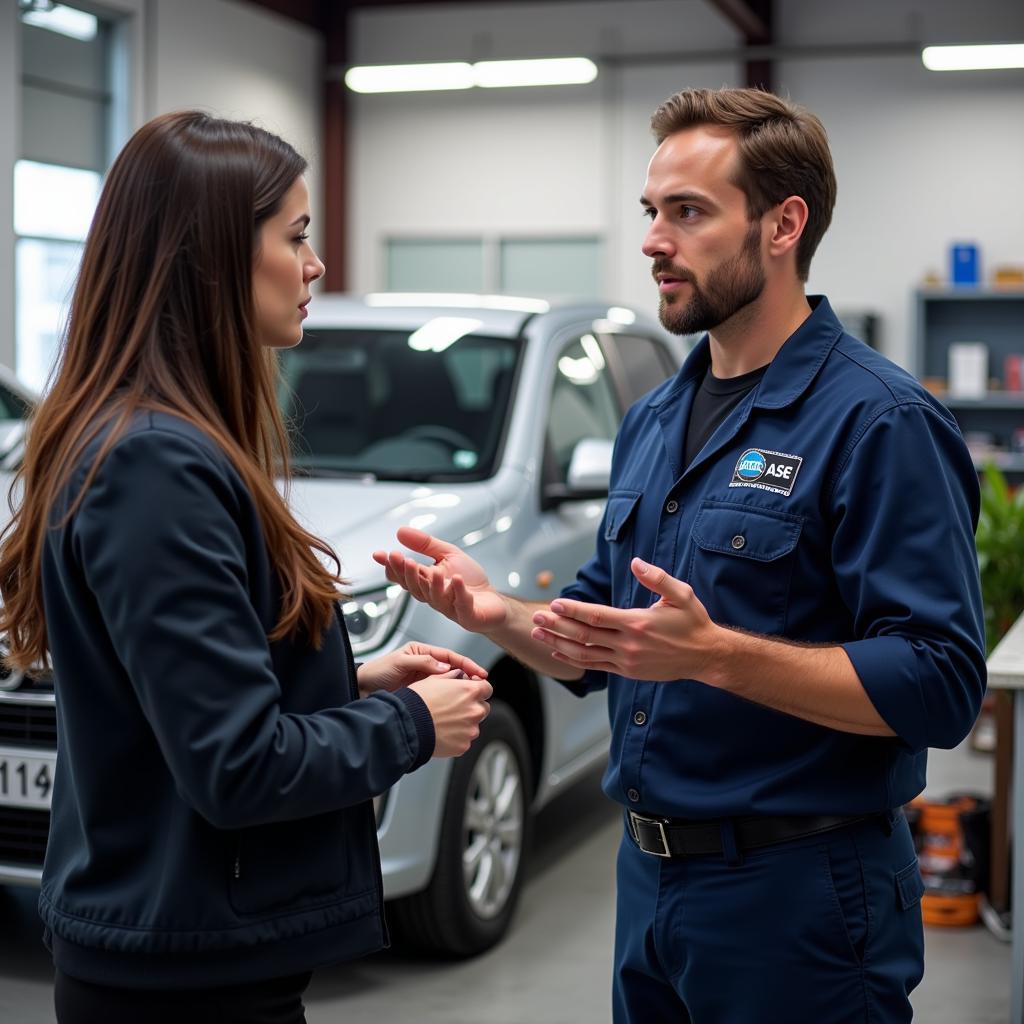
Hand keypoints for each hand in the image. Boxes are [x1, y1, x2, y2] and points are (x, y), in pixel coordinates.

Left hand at [357, 642, 487, 696]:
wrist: (360, 689)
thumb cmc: (376, 672)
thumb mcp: (399, 662)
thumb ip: (422, 662)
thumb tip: (444, 667)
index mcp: (422, 652)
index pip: (450, 656)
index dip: (467, 664)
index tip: (479, 673)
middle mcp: (425, 665)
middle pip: (453, 669)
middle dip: (469, 677)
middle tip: (481, 686)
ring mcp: (424, 681)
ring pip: (448, 684)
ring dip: (460, 689)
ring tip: (471, 697)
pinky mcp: (421, 695)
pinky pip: (439, 695)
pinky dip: (449, 699)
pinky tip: (455, 705)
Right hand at [372, 527, 508, 633]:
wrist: (494, 602)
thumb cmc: (470, 580)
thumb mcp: (447, 555)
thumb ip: (425, 544)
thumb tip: (400, 531)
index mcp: (427, 582)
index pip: (404, 576)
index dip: (392, 566)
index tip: (380, 554)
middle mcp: (434, 596)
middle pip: (415, 587)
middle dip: (406, 573)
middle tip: (399, 558)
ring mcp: (450, 606)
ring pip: (435, 597)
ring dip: (431, 583)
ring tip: (430, 570)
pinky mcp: (467, 614)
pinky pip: (461, 603)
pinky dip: (458, 591)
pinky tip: (456, 580)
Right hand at [409, 673, 493, 757]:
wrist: (407, 725)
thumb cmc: (418, 702)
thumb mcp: (435, 679)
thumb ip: (453, 676)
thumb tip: (460, 676)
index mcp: (471, 691)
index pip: (487, 688)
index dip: (478, 689)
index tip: (471, 692)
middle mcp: (475, 710)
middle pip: (483, 708)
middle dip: (472, 707)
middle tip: (454, 708)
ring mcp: (471, 730)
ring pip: (474, 725)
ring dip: (464, 723)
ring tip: (445, 722)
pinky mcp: (464, 745)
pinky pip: (465, 740)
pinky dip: (457, 737)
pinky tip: (442, 732)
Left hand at [529, 558, 724, 681]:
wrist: (705, 656)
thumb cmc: (693, 622)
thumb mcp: (681, 594)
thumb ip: (657, 578)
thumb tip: (636, 562)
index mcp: (638, 623)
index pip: (597, 616)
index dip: (574, 610)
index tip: (554, 603)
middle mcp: (628, 644)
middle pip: (584, 635)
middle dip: (557, 626)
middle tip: (536, 618)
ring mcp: (626, 661)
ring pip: (585, 653)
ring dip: (558, 643)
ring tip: (538, 634)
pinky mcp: (626, 671)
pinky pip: (594, 666)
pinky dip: (573, 660)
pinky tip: (557, 651)